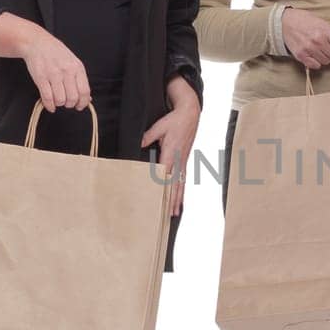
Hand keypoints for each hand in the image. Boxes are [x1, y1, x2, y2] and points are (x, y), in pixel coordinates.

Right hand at [20, 27, 90, 111]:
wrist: (38, 43)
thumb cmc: (57, 54)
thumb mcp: (73, 63)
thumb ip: (80, 80)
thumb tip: (88, 98)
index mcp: (77, 68)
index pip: (85, 91)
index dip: (83, 103)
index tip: (80, 106)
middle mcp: (67, 71)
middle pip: (72, 98)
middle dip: (70, 104)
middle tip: (67, 102)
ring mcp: (53, 74)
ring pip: (60, 99)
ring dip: (59, 104)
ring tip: (57, 100)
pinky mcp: (41, 78)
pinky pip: (47, 98)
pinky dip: (49, 105)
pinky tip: (50, 105)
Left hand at [143, 79, 200, 216]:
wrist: (190, 114)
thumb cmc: (174, 120)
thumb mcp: (159, 126)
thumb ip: (148, 137)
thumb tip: (139, 145)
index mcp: (171, 152)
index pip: (165, 174)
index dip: (162, 188)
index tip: (158, 200)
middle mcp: (178, 160)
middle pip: (174, 184)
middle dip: (171, 200)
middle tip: (167, 215)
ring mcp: (183, 161)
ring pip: (180, 184)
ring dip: (178, 199)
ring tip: (175, 213)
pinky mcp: (185, 161)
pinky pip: (183, 179)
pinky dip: (182, 191)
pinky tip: (180, 200)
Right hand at [282, 8, 329, 70]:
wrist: (285, 22)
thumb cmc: (305, 21)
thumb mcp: (322, 23)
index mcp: (325, 30)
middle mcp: (318, 41)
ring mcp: (309, 49)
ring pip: (326, 62)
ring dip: (326, 58)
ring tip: (320, 50)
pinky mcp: (301, 55)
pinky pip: (316, 66)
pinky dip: (317, 62)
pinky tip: (314, 55)